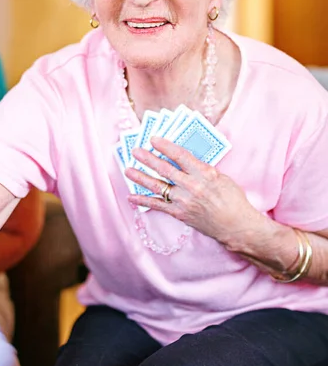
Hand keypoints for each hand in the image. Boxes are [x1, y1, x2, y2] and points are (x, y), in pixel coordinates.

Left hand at [125, 137, 264, 246]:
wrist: (237, 226)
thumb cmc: (232, 199)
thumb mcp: (221, 177)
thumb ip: (201, 168)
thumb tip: (182, 159)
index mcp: (204, 173)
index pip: (180, 156)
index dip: (165, 146)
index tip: (153, 138)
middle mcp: (192, 186)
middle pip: (165, 169)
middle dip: (148, 159)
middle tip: (135, 151)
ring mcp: (184, 201)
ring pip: (157, 186)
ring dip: (140, 177)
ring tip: (127, 170)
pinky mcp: (179, 213)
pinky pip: (157, 206)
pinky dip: (143, 201)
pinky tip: (131, 197)